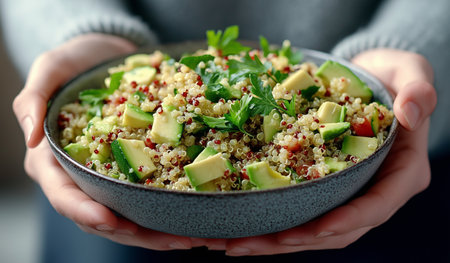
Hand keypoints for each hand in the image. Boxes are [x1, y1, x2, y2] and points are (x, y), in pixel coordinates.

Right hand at [14, 34, 195, 249]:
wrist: (104, 56)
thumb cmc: (74, 62)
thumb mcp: (50, 69)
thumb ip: (33, 98)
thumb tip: (30, 137)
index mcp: (54, 160)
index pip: (65, 195)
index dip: (85, 212)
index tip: (111, 220)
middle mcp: (81, 175)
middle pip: (103, 217)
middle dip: (137, 233)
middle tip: (174, 240)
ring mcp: (108, 175)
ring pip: (128, 214)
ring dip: (159, 231)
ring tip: (191, 238)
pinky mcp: (132, 168)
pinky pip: (147, 195)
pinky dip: (167, 210)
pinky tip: (193, 217)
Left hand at [223, 49, 436, 255]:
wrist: (370, 77)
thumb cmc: (392, 74)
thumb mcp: (410, 71)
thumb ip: (417, 89)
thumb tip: (409, 111)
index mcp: (402, 171)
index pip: (377, 206)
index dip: (347, 221)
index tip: (313, 229)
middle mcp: (375, 188)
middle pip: (339, 229)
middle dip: (296, 239)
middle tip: (249, 243)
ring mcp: (350, 190)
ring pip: (316, 226)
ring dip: (276, 238)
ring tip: (236, 242)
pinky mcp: (327, 184)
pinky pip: (302, 208)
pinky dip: (274, 218)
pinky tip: (243, 222)